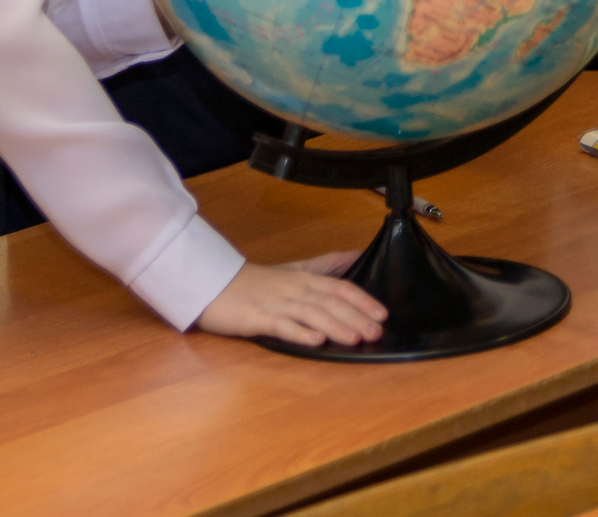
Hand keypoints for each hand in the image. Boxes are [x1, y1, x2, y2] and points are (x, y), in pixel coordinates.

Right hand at [196, 254, 387, 347]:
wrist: (215, 284)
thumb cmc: (257, 282)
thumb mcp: (295, 269)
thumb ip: (326, 265)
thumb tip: (356, 256)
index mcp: (304, 279)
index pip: (340, 287)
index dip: (362, 300)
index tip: (382, 314)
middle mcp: (294, 289)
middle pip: (330, 302)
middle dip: (355, 317)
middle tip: (377, 332)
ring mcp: (276, 304)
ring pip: (311, 314)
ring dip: (335, 326)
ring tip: (355, 338)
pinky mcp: (257, 318)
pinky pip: (282, 326)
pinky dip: (300, 333)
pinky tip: (316, 342)